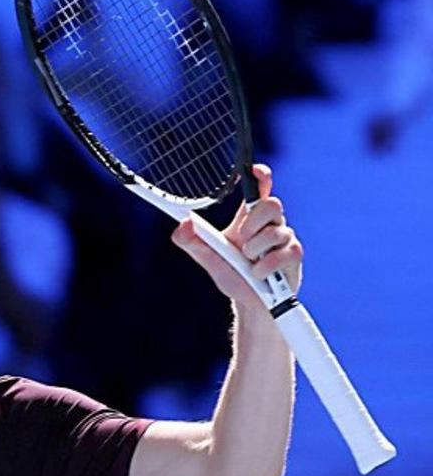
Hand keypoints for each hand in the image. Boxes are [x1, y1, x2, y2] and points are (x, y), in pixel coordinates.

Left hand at [172, 164, 302, 310]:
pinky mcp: (294, 256)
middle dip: (253, 222)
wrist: (250, 304)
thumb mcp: (208, 258)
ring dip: (255, 250)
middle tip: (242, 240)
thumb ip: (192, 242)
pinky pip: (285, 253)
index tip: (255, 170)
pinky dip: (265, 266)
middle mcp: (270, 224)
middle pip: (272, 204)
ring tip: (247, 262)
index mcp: (249, 218)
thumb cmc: (233, 275)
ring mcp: (284, 239)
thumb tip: (182, 225)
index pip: (259, 190)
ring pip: (276, 231)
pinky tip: (258, 274)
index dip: (260, 177)